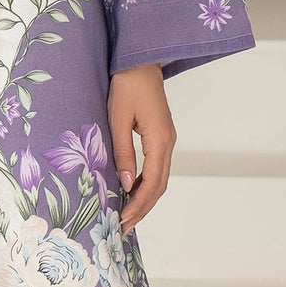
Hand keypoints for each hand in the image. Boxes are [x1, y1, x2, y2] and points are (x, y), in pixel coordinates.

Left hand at [109, 62, 173, 230]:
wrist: (139, 60)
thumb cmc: (126, 85)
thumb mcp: (117, 119)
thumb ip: (122, 152)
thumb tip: (123, 184)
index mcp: (160, 139)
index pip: (152, 183)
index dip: (138, 204)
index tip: (123, 220)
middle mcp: (168, 142)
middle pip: (159, 185)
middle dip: (142, 208)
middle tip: (124, 227)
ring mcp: (166, 139)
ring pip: (159, 178)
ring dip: (144, 198)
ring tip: (127, 215)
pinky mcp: (160, 135)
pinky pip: (156, 167)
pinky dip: (145, 183)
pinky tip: (130, 191)